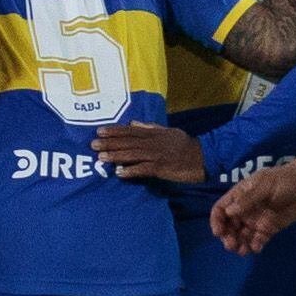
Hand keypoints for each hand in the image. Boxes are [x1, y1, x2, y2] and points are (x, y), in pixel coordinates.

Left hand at [90, 123, 205, 182]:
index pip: (130, 130)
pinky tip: (120, 173)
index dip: (114, 131)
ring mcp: (156, 155)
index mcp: (154, 133)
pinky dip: (131, 171)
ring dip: (116, 156)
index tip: (99, 131)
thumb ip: (150, 127)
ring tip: (101, 157)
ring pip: (132, 154)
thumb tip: (133, 122)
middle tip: (93, 144)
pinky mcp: (161, 168)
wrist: (202, 157)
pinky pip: (143, 169)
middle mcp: (153, 142)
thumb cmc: (184, 144)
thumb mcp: (168, 131)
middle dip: (109, 143)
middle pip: (128, 142)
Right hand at [211, 163, 295, 254]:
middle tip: (232, 245)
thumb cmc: (284, 179)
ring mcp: (256, 220)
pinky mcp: (269, 229)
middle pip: (229, 226)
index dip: (217, 221)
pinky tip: (256, 248)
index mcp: (240, 196)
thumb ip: (248, 198)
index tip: (219, 232)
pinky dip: (255, 245)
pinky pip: (258, 240)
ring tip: (242, 251)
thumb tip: (229, 212)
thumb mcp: (264, 185)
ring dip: (239, 244)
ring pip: (242, 236)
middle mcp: (245, 210)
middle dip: (227, 237)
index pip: (221, 209)